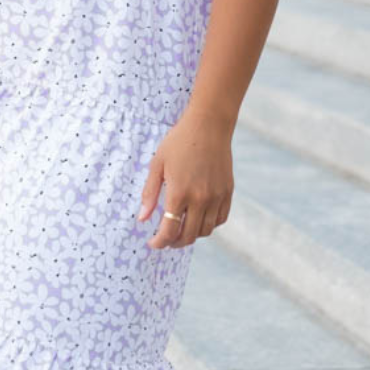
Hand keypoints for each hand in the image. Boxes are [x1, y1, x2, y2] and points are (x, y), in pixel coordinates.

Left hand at [138, 110, 233, 248]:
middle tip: (165, 240)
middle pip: (188, 236)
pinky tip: (199, 220)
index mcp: (179, 193)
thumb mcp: (157, 165)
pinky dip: (209, 225)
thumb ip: (150, 193)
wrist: (209, 126)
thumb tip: (142, 219)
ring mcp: (216, 197)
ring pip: (205, 231)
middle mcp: (200, 199)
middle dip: (174, 243)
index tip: (153, 243)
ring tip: (181, 230)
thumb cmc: (179, 142)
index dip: (159, 242)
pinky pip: (220, 219)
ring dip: (192, 236)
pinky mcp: (227, 192)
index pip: (169, 230)